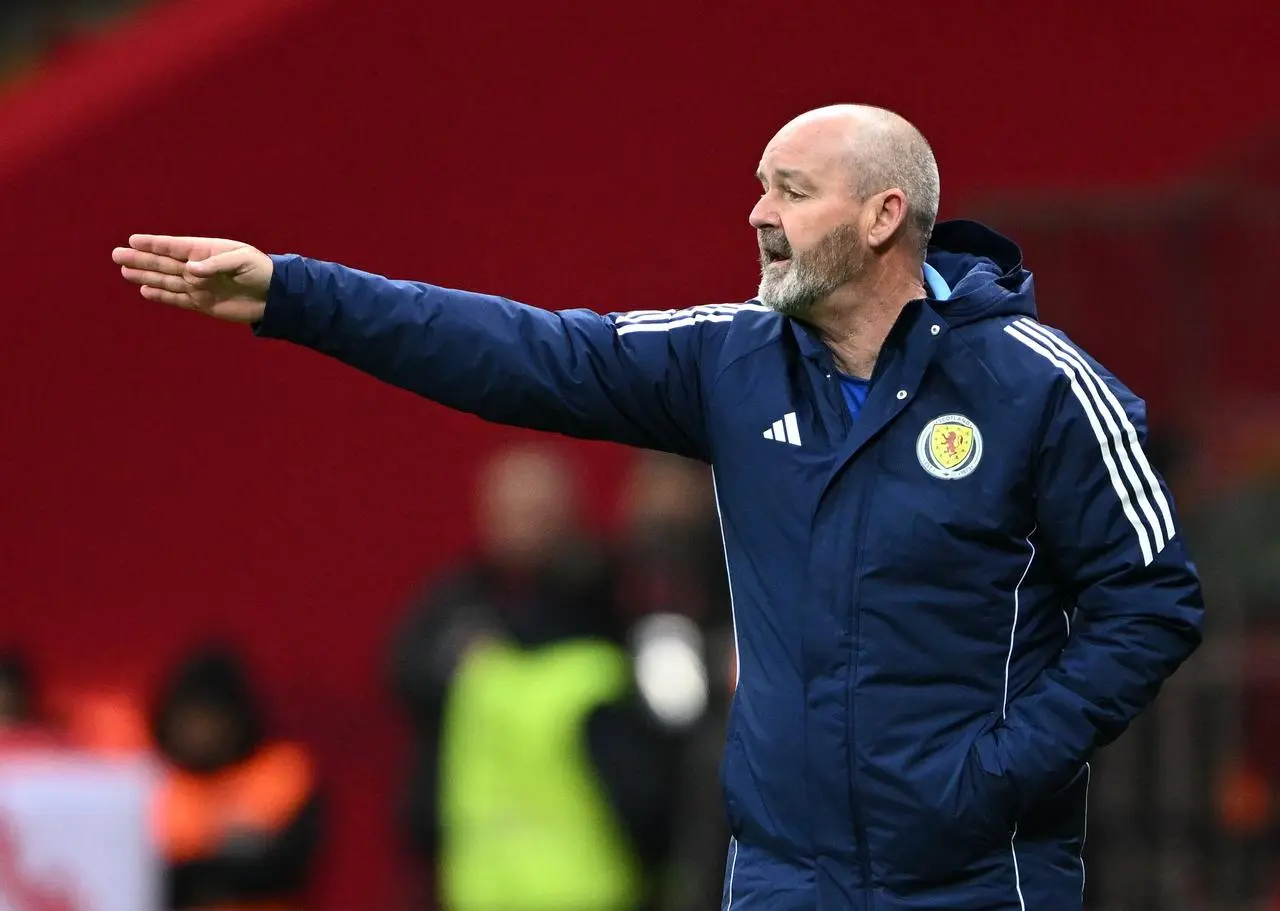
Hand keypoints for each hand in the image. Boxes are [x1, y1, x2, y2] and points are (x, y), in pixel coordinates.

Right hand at [112, 235, 273, 322]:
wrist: (275, 296)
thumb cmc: (261, 271)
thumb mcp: (243, 261)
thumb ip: (216, 264)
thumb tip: (190, 270)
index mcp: (206, 251)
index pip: (175, 247)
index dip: (155, 244)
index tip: (133, 240)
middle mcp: (198, 268)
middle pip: (164, 263)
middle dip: (141, 259)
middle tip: (117, 255)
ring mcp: (199, 286)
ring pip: (166, 280)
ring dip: (146, 276)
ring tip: (124, 271)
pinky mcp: (202, 303)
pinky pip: (177, 299)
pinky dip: (162, 296)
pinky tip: (145, 291)